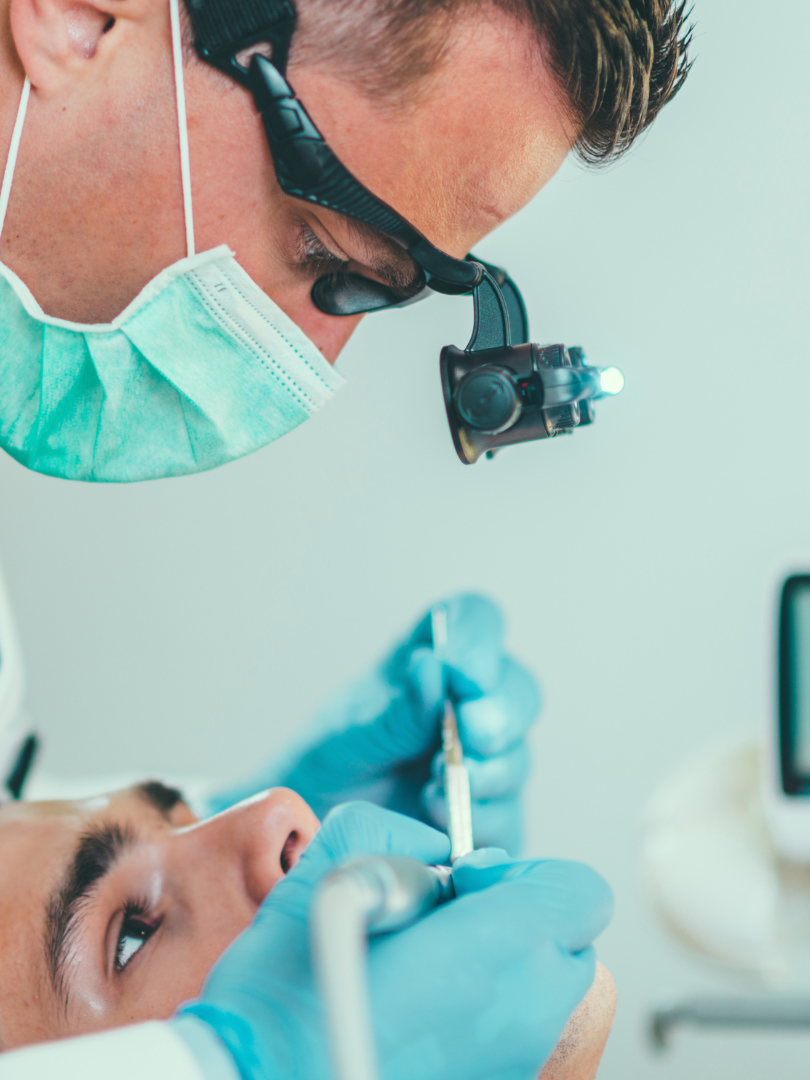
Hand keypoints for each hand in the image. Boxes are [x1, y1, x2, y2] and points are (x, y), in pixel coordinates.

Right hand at [180, 803, 612, 1079]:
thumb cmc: (288, 993)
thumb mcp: (334, 868)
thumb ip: (398, 831)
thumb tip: (433, 849)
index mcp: (500, 949)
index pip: (580, 891)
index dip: (525, 872)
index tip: (464, 881)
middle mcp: (524, 1013)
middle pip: (568, 942)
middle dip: (516, 915)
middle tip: (443, 919)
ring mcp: (512, 1063)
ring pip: (541, 992)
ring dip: (500, 963)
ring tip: (422, 966)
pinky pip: (511, 1035)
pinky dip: (480, 1011)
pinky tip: (414, 1008)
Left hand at [209, 595, 539, 852]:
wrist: (313, 828)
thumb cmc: (333, 758)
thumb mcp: (351, 730)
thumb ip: (397, 709)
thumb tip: (433, 668)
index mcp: (436, 656)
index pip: (476, 619)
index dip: (479, 639)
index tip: (462, 671)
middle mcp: (471, 702)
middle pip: (518, 689)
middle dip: (500, 714)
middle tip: (472, 733)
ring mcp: (487, 758)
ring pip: (517, 757)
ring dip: (484, 774)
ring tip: (430, 792)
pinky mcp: (491, 813)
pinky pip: (508, 816)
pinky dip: (478, 820)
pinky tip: (438, 822)